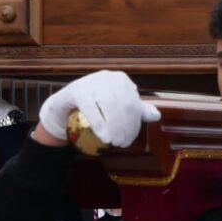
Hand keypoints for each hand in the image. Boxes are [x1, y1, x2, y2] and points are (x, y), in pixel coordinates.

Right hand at [36, 71, 160, 148]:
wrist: (64, 105)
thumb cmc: (94, 106)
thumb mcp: (117, 107)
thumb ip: (136, 110)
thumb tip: (156, 116)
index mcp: (121, 79)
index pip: (133, 103)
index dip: (134, 124)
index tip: (130, 140)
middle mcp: (108, 77)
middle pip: (123, 105)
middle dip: (125, 127)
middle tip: (121, 143)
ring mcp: (92, 81)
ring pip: (109, 105)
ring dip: (114, 127)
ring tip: (113, 142)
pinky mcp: (77, 90)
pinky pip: (91, 108)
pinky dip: (99, 124)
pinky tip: (103, 136)